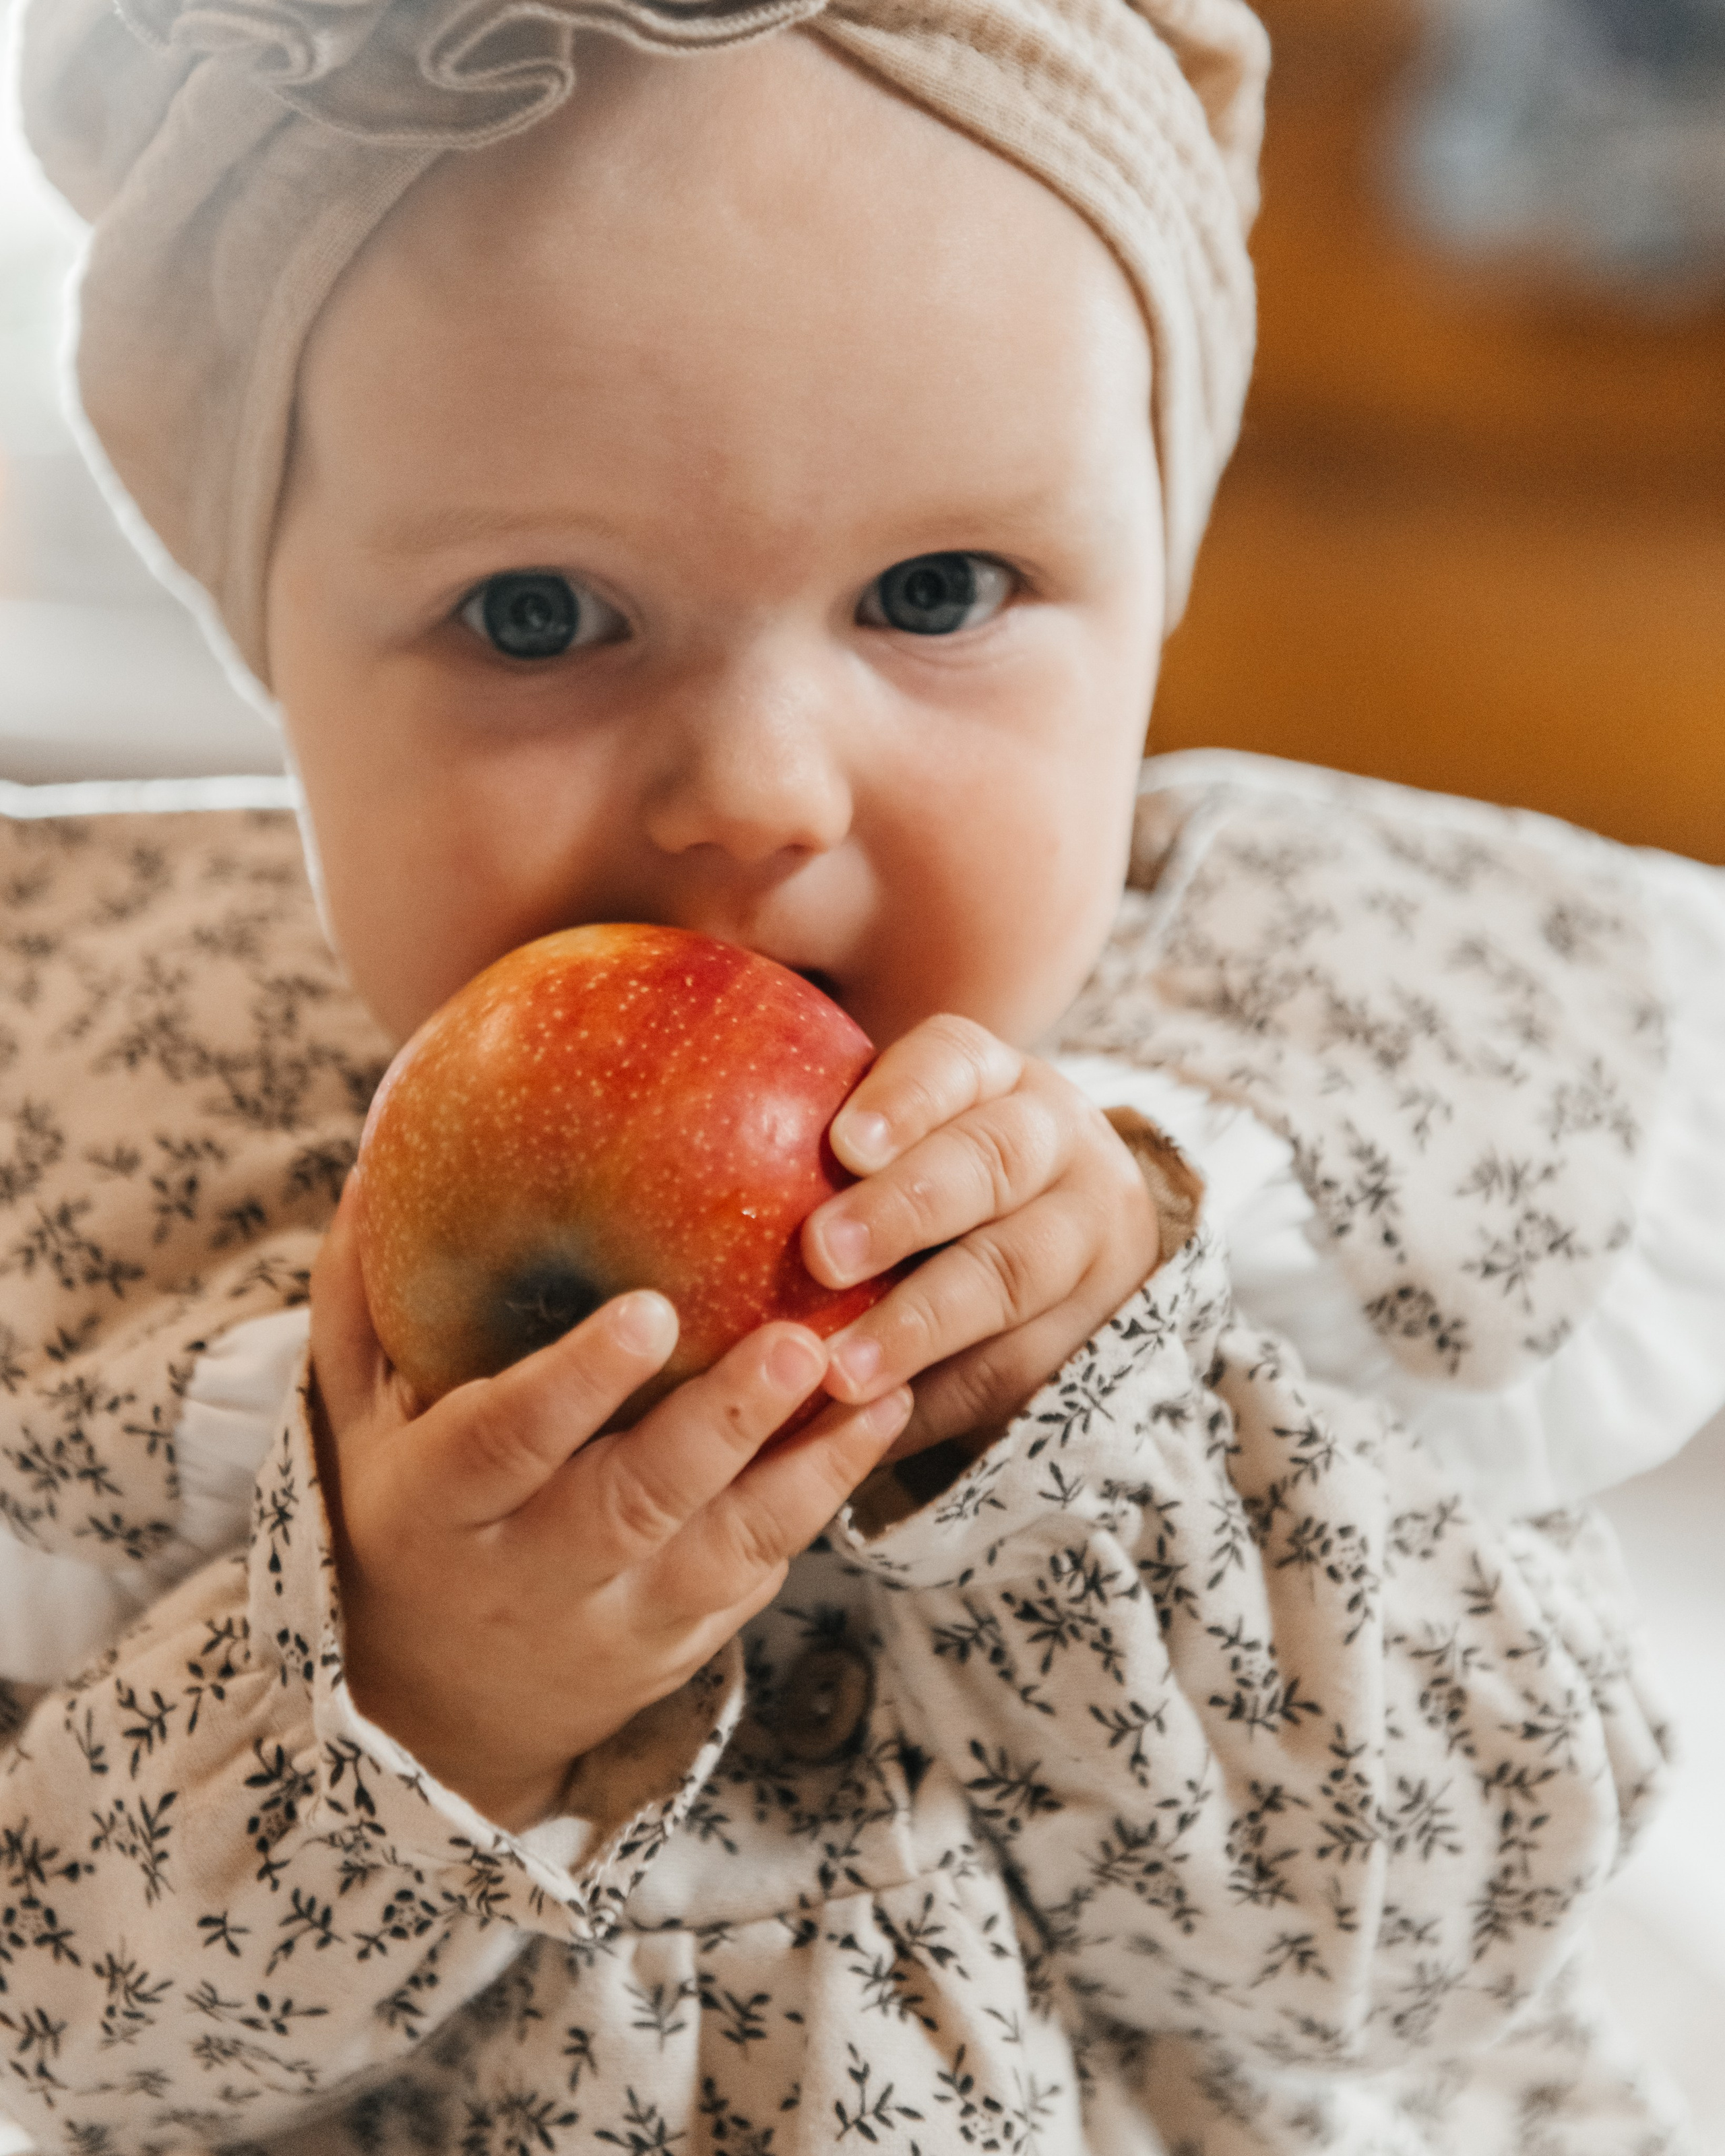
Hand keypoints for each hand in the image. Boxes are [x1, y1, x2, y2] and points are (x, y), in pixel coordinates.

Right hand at [309, 1184, 911, 1831]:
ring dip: (810, 1469)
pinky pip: (762, 1570)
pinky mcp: (686, 1637)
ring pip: (725, 1547)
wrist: (435, 1714)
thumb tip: (373, 1150)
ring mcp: (619, 1616)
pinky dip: (823, 1499)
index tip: (649, 1312)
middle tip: (798, 1344)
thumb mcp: (350, 1423)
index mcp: (440, 1507)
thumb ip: (359, 1300)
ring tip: (882, 1384)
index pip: (506, 1443)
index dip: (576, 1384)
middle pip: (635, 1502)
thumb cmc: (398, 1519)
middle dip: (722, 1426)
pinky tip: (882, 1419)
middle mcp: (532, 1572)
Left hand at [802, 1016, 1161, 1460]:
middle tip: (823, 1253)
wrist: (1071, 1248)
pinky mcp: (1086, 1329)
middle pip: (990, 1163)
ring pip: (1009, 1272)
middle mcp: (1050, 1144)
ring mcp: (1082, 1236)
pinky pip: (1012, 1367)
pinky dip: (936, 1400)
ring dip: (920, 1323)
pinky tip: (868, 1426)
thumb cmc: (931, 1179)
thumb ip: (814, 1145)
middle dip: (906, 1208)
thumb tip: (643, 1152)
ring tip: (843, 1372)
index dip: (904, 1099)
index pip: (954, 1063)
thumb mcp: (901, 1138)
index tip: (845, 1144)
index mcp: (989, 1080)